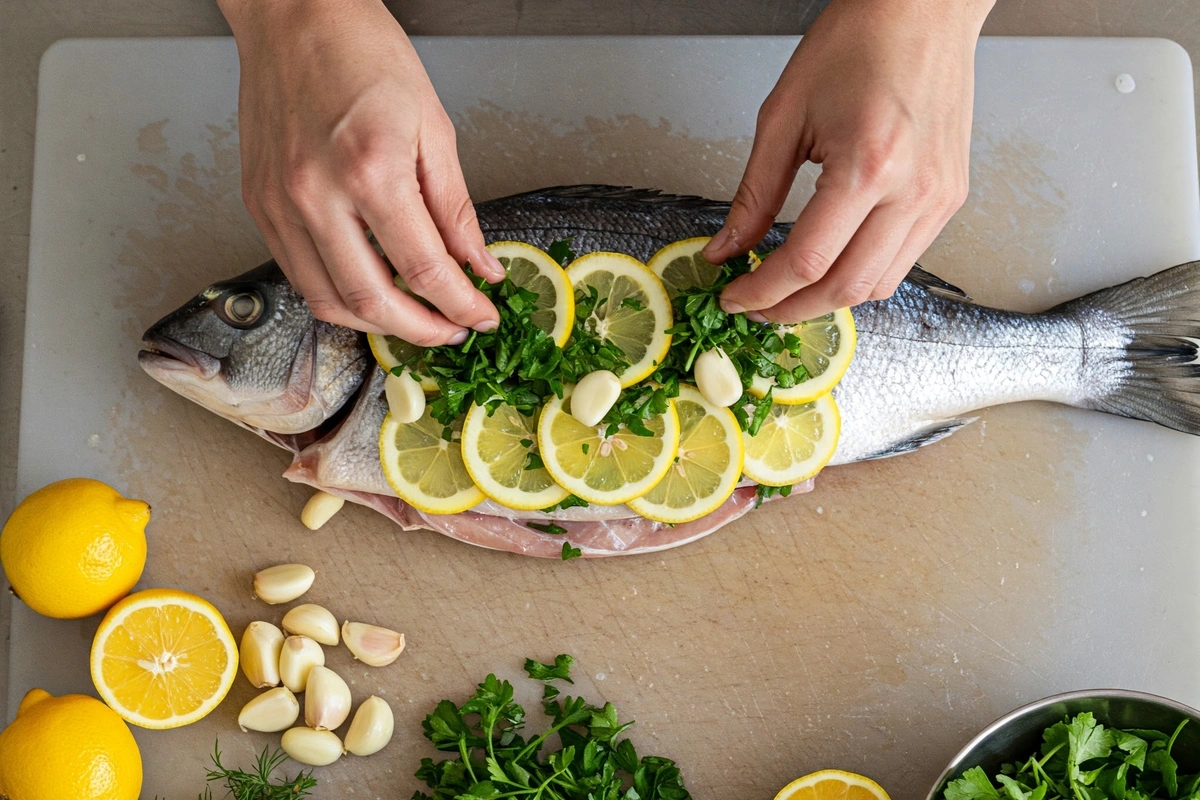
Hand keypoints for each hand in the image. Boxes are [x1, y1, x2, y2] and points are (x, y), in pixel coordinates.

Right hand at [219, 0, 502, 344]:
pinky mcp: (260, 203)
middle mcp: (317, 194)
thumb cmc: (364, 53)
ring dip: (375, 323)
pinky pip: (298, 274)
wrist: (295, 16)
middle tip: (450, 329)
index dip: (461, 305)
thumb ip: (456, 207)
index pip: (424, 269)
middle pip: (372, 300)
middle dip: (420, 330)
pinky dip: (337, 296)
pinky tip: (367, 291)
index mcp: (371, 170)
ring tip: (412, 318)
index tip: (481, 316)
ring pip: (328, 300)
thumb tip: (479, 264)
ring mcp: (281, 203)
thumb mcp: (434, 126)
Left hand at [705, 0, 993, 321]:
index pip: (808, 261)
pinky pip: (903, 261)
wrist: (923, 9)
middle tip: (757, 308)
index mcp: (868, 165)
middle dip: (792, 310)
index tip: (735, 297)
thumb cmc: (860, 42)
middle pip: (846, 288)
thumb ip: (752, 194)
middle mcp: (913, 190)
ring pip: (879, 285)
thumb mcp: (783, 116)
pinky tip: (830, 264)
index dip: (763, 290)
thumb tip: (726, 248)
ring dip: (828, 299)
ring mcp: (939, 199)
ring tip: (788, 291)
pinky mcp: (949, 198)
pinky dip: (860, 275)